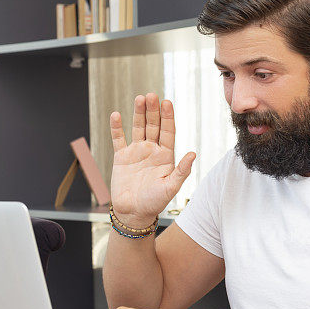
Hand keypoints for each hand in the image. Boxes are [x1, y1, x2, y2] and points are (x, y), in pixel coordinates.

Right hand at [110, 93, 195, 227]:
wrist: (133, 213)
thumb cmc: (154, 203)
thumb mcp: (170, 188)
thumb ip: (181, 171)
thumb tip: (193, 154)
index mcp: (166, 156)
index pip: (168, 131)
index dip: (168, 117)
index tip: (167, 102)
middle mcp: (152, 150)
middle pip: (153, 125)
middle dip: (153, 110)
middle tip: (152, 96)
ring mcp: (136, 152)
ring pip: (138, 128)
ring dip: (139, 113)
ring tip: (140, 99)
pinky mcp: (121, 157)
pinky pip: (119, 139)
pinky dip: (117, 127)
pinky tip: (116, 115)